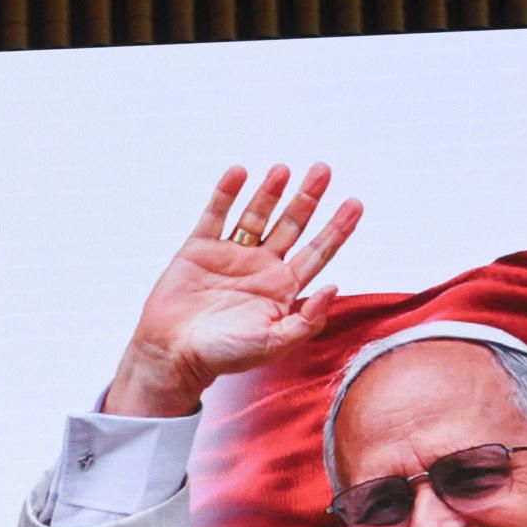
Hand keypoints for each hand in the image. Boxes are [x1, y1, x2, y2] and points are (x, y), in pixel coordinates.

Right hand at [105, 162, 362, 416]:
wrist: (172, 354)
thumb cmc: (223, 356)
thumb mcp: (272, 344)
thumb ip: (306, 321)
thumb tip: (333, 288)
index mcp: (282, 289)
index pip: (317, 252)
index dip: (337, 229)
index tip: (354, 204)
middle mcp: (260, 268)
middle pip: (292, 225)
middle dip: (308, 198)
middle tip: (322, 170)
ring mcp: (230, 255)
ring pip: (256, 215)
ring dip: (270, 191)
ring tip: (283, 170)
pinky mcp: (199, 248)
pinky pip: (216, 214)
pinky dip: (226, 193)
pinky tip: (239, 174)